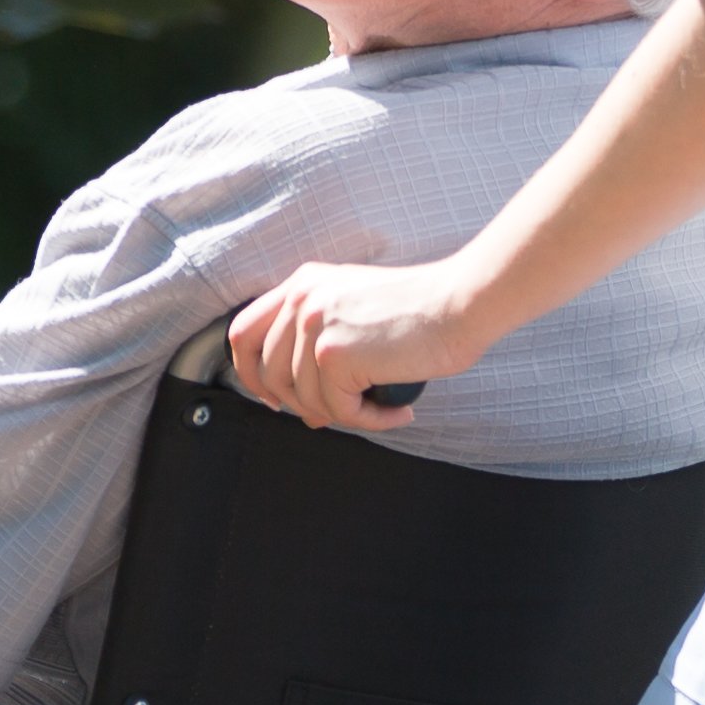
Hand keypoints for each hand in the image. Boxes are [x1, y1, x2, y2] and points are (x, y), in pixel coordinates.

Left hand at [224, 256, 485, 430]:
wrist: (461, 304)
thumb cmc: (423, 310)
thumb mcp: (357, 310)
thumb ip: (322, 344)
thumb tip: (304, 410)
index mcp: (302, 283)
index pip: (244, 333)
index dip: (250, 373)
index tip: (271, 397)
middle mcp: (301, 299)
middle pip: (268, 373)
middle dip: (299, 405)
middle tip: (339, 414)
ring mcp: (314, 325)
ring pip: (306, 399)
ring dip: (346, 415)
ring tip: (383, 409)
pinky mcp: (334, 354)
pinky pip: (339, 409)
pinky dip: (371, 421)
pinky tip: (398, 412)